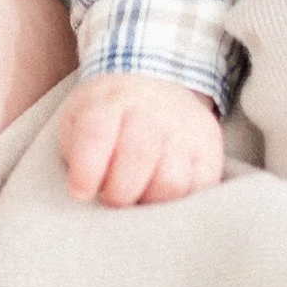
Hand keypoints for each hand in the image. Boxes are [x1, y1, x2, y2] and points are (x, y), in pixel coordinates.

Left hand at [57, 73, 224, 206]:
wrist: (153, 84)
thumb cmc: (107, 116)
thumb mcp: (78, 119)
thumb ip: (76, 151)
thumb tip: (83, 192)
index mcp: (110, 102)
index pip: (97, 133)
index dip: (86, 170)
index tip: (80, 193)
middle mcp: (151, 110)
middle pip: (138, 157)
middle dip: (119, 193)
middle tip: (111, 199)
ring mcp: (185, 128)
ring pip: (172, 180)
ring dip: (151, 200)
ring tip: (140, 196)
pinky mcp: (210, 148)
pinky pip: (202, 188)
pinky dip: (182, 203)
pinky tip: (164, 196)